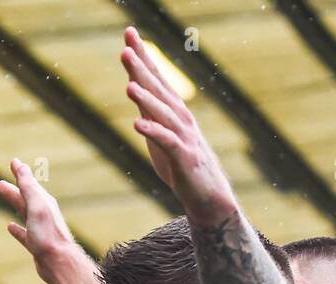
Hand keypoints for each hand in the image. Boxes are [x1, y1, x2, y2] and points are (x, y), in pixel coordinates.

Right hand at [0, 158, 81, 283]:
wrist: (60, 263)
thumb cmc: (49, 234)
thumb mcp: (37, 205)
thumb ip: (28, 186)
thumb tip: (20, 164)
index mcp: (44, 203)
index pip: (30, 184)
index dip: (21, 173)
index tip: (13, 162)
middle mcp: (43, 215)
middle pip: (25, 198)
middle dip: (13, 189)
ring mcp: (40, 230)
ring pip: (24, 213)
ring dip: (14, 203)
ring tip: (3, 197)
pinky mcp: (36, 245)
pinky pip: (24, 234)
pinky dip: (16, 229)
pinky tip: (10, 226)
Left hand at [121, 27, 237, 225]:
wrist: (209, 197)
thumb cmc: (183, 164)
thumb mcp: (160, 132)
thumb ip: (148, 108)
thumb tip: (132, 83)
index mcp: (175, 111)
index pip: (157, 78)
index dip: (143, 56)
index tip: (129, 33)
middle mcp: (182, 119)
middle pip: (159, 90)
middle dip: (142, 69)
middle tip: (126, 50)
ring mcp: (185, 138)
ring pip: (163, 114)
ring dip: (147, 99)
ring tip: (129, 85)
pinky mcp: (185, 158)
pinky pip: (167, 143)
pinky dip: (153, 132)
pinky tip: (138, 124)